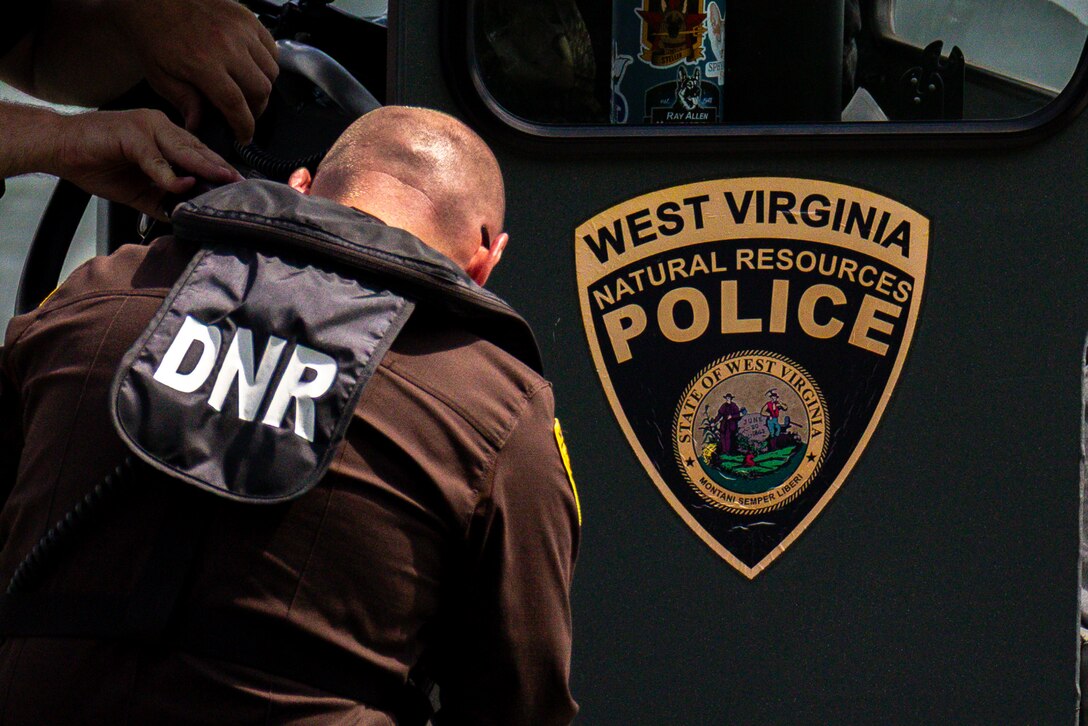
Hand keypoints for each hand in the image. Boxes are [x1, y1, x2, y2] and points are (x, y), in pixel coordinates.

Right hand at [49, 109, 242, 218]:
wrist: (57, 147)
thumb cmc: (94, 162)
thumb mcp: (138, 189)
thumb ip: (163, 198)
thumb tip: (184, 216)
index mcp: (164, 134)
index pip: (198, 152)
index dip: (218, 169)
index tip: (237, 185)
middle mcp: (159, 125)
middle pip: (197, 149)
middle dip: (220, 168)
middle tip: (241, 184)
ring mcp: (146, 126)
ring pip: (183, 149)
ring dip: (205, 167)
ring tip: (224, 181)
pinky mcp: (130, 134)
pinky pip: (155, 158)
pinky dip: (169, 174)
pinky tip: (183, 184)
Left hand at [114, 0, 278, 142]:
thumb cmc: (155, 33)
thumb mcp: (160, 75)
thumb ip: (184, 102)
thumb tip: (199, 125)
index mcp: (203, 63)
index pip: (236, 105)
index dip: (244, 126)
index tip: (244, 136)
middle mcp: (227, 46)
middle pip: (260, 90)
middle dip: (256, 109)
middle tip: (245, 113)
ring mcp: (241, 30)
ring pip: (271, 71)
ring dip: (263, 86)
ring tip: (248, 90)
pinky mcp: (247, 18)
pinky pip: (271, 48)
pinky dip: (267, 63)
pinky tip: (252, 68)